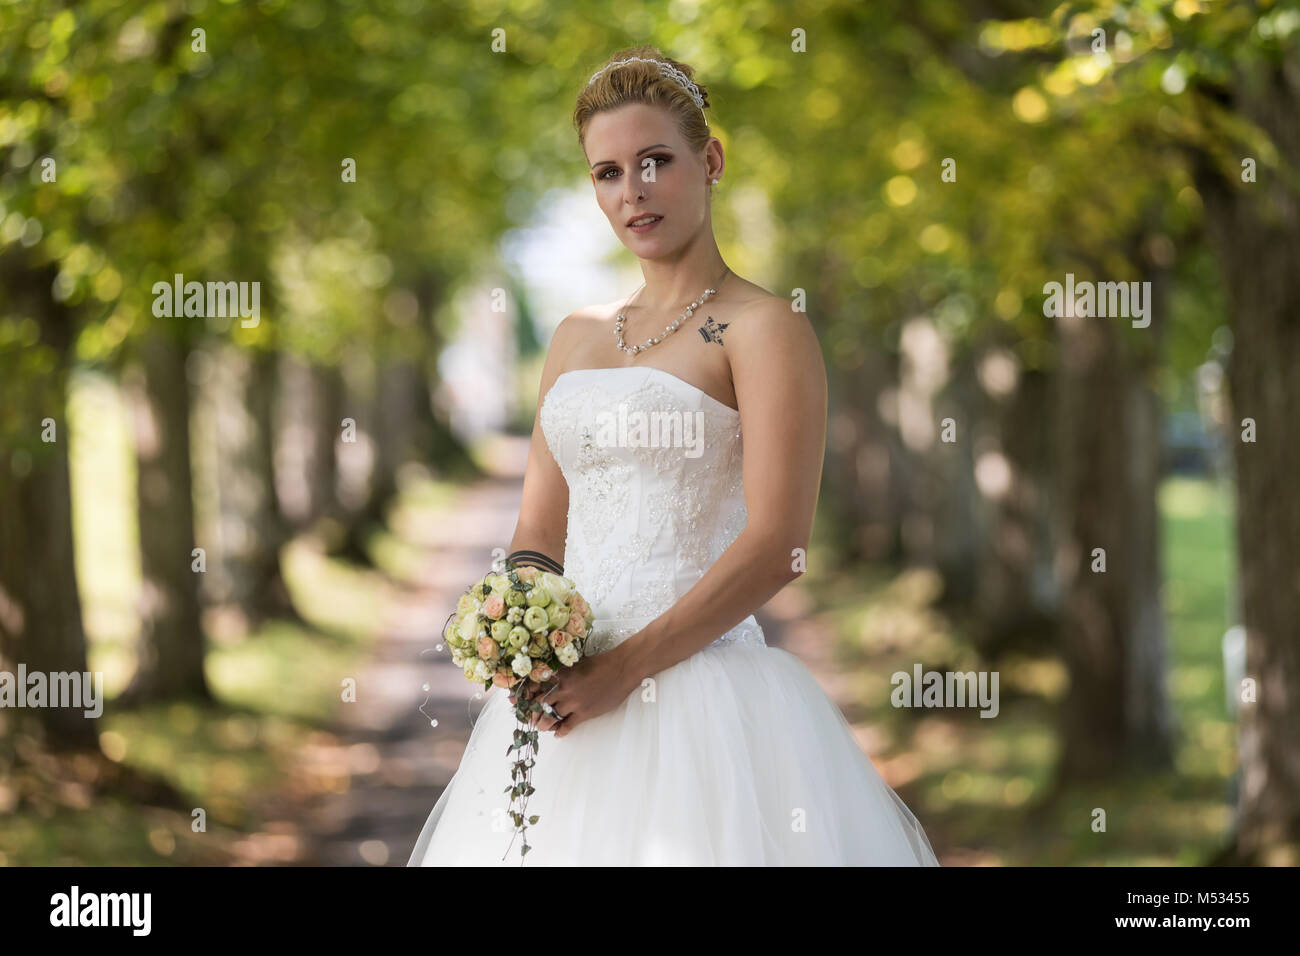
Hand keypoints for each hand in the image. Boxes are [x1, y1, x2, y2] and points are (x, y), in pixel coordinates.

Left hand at [509, 645, 635, 737]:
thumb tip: (548, 677)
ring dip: (543, 723)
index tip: (512, 699)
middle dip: (530, 711)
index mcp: (560, 673)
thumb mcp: (577, 662)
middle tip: (527, 716)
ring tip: (540, 726)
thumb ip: (562, 671)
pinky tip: (558, 733)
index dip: (521, 693)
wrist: (622, 668)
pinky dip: (561, 731)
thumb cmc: (601, 662)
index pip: (534, 685)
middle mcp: (563, 688)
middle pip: (538, 703)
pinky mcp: (585, 713)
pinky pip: (568, 726)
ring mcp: (574, 702)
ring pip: (550, 717)